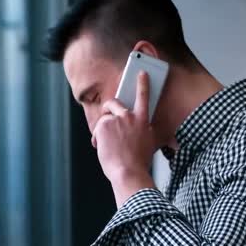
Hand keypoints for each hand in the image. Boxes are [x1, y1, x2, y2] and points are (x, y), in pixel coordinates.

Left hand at [91, 71, 156, 205]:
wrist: (128, 172)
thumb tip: (143, 128)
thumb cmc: (138, 162)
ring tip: (106, 144)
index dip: (142, 83)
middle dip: (108, 108)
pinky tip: (101, 147)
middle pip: (114, 103)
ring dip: (102, 130)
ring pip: (104, 118)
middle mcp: (130, 116)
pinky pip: (97, 128)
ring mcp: (116, 120)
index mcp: (143, 120)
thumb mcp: (148, 142)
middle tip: (107, 118)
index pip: (143, 96)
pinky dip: (97, 138)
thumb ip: (144, 130)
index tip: (141, 72)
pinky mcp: (104, 125)